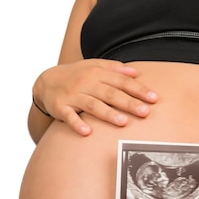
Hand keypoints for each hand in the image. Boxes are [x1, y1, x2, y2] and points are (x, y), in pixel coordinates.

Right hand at [33, 59, 158, 135]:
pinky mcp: (60, 107)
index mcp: (97, 73)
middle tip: (145, 112)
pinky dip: (77, 124)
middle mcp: (86, 83)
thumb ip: (114, 69)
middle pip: (110, 93)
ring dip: (108, 114)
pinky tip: (87, 132)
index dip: (138, 90)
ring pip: (92, 105)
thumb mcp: (93, 66)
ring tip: (123, 122)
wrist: (45, 81)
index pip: (121, 81)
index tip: (154, 98)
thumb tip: (135, 73)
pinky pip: (69, 117)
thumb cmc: (76, 75)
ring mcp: (73, 95)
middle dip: (128, 103)